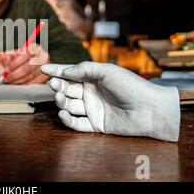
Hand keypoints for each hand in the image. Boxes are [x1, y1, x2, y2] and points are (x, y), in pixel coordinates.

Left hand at [0, 43, 49, 83]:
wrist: (22, 68)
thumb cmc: (16, 61)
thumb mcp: (9, 56)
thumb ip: (5, 56)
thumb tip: (4, 58)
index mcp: (35, 48)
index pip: (26, 53)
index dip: (15, 62)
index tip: (6, 69)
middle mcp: (43, 56)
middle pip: (28, 66)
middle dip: (15, 73)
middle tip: (6, 78)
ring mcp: (46, 67)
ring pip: (31, 76)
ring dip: (18, 80)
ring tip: (10, 81)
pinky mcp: (46, 77)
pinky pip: (35, 83)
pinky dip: (25, 84)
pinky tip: (18, 84)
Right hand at [41, 62, 179, 141]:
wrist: (150, 109)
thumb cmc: (131, 86)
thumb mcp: (107, 71)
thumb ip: (84, 69)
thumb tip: (65, 72)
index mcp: (94, 78)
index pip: (71, 73)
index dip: (57, 71)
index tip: (43, 69)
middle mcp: (91, 93)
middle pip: (68, 89)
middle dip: (58, 86)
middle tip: (53, 85)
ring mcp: (93, 109)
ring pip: (70, 105)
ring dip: (62, 101)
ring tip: (60, 98)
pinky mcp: (96, 124)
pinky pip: (77, 123)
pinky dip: (68, 120)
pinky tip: (62, 113)